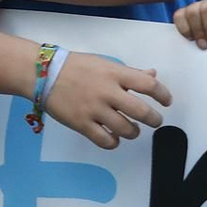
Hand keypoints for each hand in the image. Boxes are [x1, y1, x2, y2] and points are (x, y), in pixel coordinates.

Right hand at [43, 52, 169, 149]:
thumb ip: (129, 72)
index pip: (148, 84)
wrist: (41, 73)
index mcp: (113, 73)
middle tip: (153, 121)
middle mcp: (106, 91)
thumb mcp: (103, 63)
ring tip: (130, 129)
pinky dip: (114, 142)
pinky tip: (112, 137)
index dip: (163, 94)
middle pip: (142, 112)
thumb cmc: (75, 67)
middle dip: (154, 120)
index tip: (165, 101)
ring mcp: (93, 109)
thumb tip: (152, 74)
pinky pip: (106, 141)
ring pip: (126, 130)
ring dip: (133, 132)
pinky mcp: (81, 123)